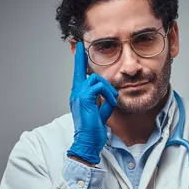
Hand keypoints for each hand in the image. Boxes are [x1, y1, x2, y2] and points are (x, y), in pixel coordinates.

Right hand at [67, 42, 117, 164]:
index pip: (78, 74)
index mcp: (78, 95)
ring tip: (113, 99)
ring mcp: (78, 94)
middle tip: (93, 67)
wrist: (88, 140)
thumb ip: (103, 100)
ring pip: (96, 79)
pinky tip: (112, 102)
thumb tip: (110, 95)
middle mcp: (75, 92)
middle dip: (90, 68)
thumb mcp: (100, 111)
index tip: (79, 49)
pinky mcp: (84, 97)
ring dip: (109, 88)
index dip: (79, 61)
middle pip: (85, 72)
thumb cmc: (93, 128)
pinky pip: (99, 86)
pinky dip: (108, 93)